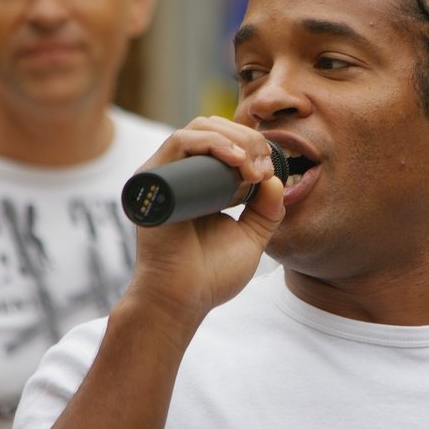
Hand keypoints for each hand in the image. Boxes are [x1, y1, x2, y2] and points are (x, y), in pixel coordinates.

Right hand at [122, 116, 284, 331]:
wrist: (183, 301)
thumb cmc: (211, 275)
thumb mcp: (251, 237)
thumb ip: (266, 210)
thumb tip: (277, 179)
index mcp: (201, 184)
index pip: (225, 142)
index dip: (253, 146)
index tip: (270, 172)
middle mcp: (180, 175)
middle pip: (214, 128)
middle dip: (247, 140)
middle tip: (263, 168)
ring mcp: (165, 176)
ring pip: (198, 128)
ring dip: (233, 139)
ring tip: (251, 166)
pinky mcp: (152, 180)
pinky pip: (179, 142)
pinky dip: (211, 142)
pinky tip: (235, 159)